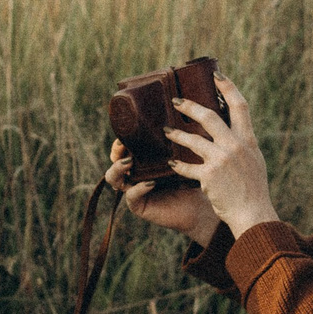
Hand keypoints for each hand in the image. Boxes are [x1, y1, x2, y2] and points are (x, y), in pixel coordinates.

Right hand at [107, 139, 222, 244]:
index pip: (123, 146)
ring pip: (113, 178)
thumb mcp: (183, 154)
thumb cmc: (193, 176)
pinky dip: (138, 188)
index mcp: (141, 160)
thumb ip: (177, 137)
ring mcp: (133, 190)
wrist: (199, 205)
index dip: (121, 138)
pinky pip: (131, 196)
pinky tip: (150, 183)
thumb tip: (181, 107)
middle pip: (113, 160)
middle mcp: (134, 174)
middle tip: (124, 145)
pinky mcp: (138, 206)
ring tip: (128, 162)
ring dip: (117, 168)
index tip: (128, 129)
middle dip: (115, 151)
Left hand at [166, 77, 277, 238]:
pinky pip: (187, 167)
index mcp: (248, 140)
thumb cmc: (253, 189)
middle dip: (190, 106)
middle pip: (209, 116)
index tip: (216, 75)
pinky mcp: (209, 176)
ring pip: (193, 140)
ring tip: (166, 131)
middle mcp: (235, 146)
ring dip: (177, 135)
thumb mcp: (254, 160)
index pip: (239, 105)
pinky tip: (170, 165)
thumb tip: (231, 128)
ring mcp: (222, 160)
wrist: (253, 214)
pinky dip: (177, 166)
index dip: (228, 87)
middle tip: (176, 101)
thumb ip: (243, 143)